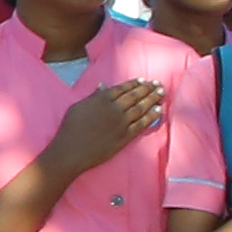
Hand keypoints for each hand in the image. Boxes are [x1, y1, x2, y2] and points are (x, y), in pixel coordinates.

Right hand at [53, 77, 169, 176]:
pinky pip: (141, 124)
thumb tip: (103, 86)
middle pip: (135, 96)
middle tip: (158, 83)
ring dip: (152, 99)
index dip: (134, 83)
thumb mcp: (78, 107)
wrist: (72, 151)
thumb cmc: (70, 128)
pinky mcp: (125, 136)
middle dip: (148, 88)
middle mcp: (114, 108)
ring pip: (141, 108)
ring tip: (161, 93)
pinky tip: (159, 110)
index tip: (143, 80)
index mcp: (102, 99)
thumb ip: (93, 97)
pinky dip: (151, 116)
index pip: (122, 88)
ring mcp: (121, 122)